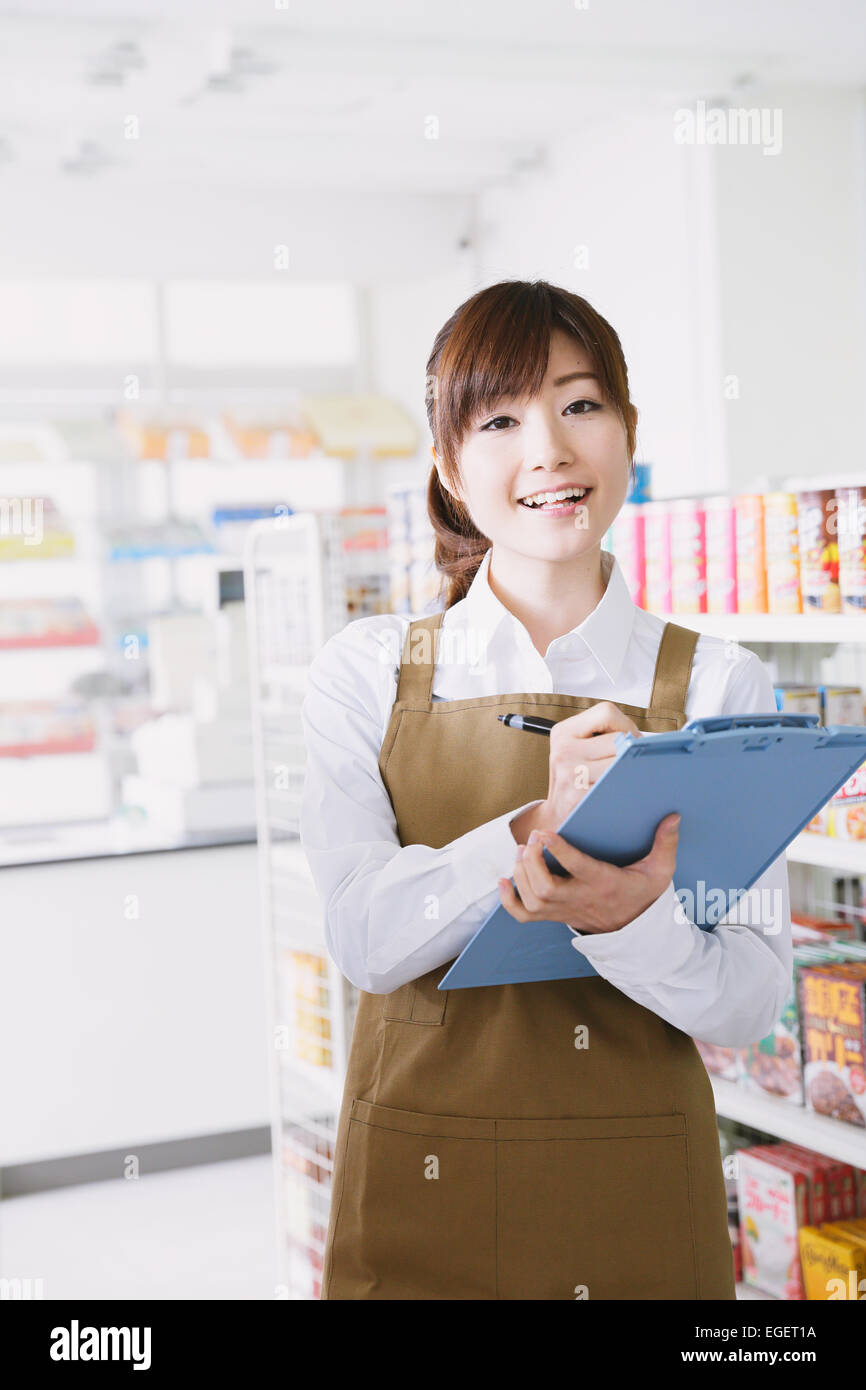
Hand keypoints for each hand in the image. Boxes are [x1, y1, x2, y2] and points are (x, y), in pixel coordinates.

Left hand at [498, 814, 680, 933]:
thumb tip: (674, 816)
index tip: (545, 832)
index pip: (578, 868)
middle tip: (530, 841)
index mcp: (604, 883)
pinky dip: (509, 901)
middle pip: (546, 888)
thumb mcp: (660, 871)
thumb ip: (666, 843)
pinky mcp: (554, 917)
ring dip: (520, 875)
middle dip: (532, 863)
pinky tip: (504, 880)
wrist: (634, 933)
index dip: (559, 851)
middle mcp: (580, 899)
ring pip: (533, 901)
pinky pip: (524, 916)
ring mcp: (564, 911)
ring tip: (522, 852)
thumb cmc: (643, 895)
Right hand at [511, 702, 642, 842]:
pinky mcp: (579, 797)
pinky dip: (624, 787)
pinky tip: (620, 789)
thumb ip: (604, 734)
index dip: (625, 724)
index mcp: (563, 732)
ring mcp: (570, 774)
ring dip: (629, 769)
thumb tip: (645, 738)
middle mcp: (563, 751)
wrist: (558, 815)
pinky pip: (616, 785)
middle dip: (630, 749)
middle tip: (629, 760)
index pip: (606, 713)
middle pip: (617, 739)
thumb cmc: (576, 778)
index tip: (629, 739)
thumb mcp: (578, 747)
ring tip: (624, 775)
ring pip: (620, 762)